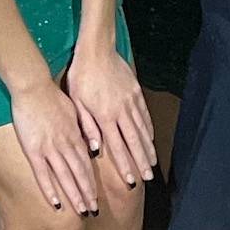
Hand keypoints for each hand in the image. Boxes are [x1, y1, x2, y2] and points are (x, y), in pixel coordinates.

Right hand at [8, 76, 100, 214]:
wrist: (34, 86)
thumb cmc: (52, 97)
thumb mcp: (74, 111)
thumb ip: (82, 129)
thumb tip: (90, 144)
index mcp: (75, 135)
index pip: (87, 164)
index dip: (92, 182)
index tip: (96, 197)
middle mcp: (66, 144)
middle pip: (80, 174)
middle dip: (87, 194)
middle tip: (93, 210)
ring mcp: (50, 148)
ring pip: (65, 177)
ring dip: (74, 196)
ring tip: (81, 211)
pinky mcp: (33, 150)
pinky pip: (43, 174)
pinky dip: (50, 190)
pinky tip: (56, 204)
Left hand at [66, 41, 156, 194]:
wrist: (97, 49)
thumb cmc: (81, 76)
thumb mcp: (77, 102)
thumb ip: (88, 126)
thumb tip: (96, 149)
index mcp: (105, 116)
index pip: (117, 146)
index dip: (125, 164)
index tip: (132, 179)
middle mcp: (121, 111)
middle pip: (134, 141)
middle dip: (142, 161)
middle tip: (148, 177)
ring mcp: (131, 101)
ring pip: (142, 129)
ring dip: (148, 147)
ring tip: (152, 162)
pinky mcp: (136, 92)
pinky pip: (144, 114)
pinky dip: (149, 128)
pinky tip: (151, 137)